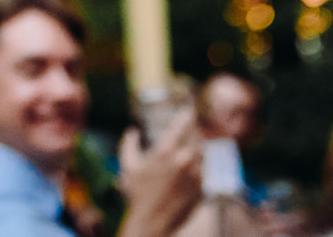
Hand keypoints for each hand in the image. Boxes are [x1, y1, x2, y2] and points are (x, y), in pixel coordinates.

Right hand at [116, 109, 203, 236]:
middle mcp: (183, 160)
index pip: (184, 123)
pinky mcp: (201, 189)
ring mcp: (195, 175)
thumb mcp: (127, 166)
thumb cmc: (136, 194)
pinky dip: (199, 167)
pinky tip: (189, 170)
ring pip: (203, 154)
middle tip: (189, 130)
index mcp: (165, 150)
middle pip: (197, 137)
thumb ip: (129, 145)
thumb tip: (132, 131)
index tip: (189, 109)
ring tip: (189, 150)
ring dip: (197, 149)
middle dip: (193, 132)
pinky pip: (204, 172)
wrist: (151, 223)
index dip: (188, 113)